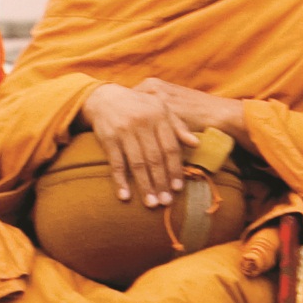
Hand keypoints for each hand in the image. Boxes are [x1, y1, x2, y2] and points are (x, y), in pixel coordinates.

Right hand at [79, 75, 209, 218]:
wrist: (106, 98)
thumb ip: (178, 127)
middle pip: (155, 158)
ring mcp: (124, 131)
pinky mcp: (108, 138)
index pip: (170, 148)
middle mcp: (142, 123)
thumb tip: (196, 144)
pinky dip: (120, 181)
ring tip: (151, 204)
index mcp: (159, 116)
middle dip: (161, 182)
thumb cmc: (139, 107)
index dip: (175, 169)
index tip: (178, 188)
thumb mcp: (161, 110)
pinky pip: (116, 163)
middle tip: (166, 202)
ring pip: (137, 163)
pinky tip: (125, 196)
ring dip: (145, 186)